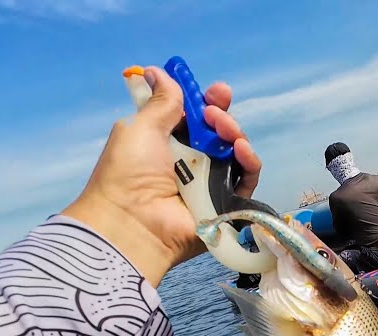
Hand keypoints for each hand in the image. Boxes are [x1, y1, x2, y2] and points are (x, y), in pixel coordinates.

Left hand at [63, 66, 261, 286]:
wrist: (132, 223)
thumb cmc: (128, 172)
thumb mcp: (140, 128)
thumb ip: (160, 101)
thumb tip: (156, 70)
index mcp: (165, 142)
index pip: (193, 117)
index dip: (206, 102)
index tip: (213, 92)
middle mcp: (188, 162)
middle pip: (218, 132)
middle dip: (222, 116)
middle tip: (215, 114)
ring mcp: (208, 184)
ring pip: (235, 152)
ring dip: (234, 135)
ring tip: (226, 133)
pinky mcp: (225, 204)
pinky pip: (246, 179)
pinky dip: (249, 163)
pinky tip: (242, 150)